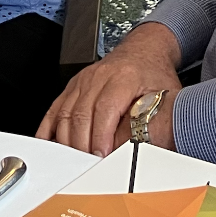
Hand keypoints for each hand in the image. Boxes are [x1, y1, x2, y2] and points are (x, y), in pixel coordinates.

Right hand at [39, 22, 181, 156]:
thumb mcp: (165, 96)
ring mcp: (82, 81)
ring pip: (65, 114)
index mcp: (123, 76)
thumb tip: (141, 149)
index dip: (101, 136)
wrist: (144, 50)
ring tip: (76, 162)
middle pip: (81, 114)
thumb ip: (153, 121)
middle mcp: (99, 76)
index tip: (102, 156)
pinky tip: (53, 145)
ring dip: (68, 142)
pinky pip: (55, 110)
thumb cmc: (154, 73)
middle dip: (83, 145)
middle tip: (89, 166)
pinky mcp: (72, 87)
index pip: (105, 109)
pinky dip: (50, 130)